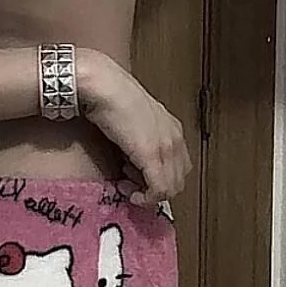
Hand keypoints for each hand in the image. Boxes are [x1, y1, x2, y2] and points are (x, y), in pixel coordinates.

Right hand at [77, 51, 191, 206]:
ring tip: (127, 184)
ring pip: (171, 189)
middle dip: (154, 189)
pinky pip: (159, 190)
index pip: (179, 167)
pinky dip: (145, 198)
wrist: (106, 87)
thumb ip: (142, 139)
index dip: (159, 178)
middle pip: (178, 180)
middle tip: (131, 182)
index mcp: (173, 130)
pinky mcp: (153, 156)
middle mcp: (175, 140)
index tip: (137, 177)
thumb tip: (133, 160)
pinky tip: (129, 192)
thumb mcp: (136, 121)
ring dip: (148, 194)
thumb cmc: (114, 98)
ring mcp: (166, 148)